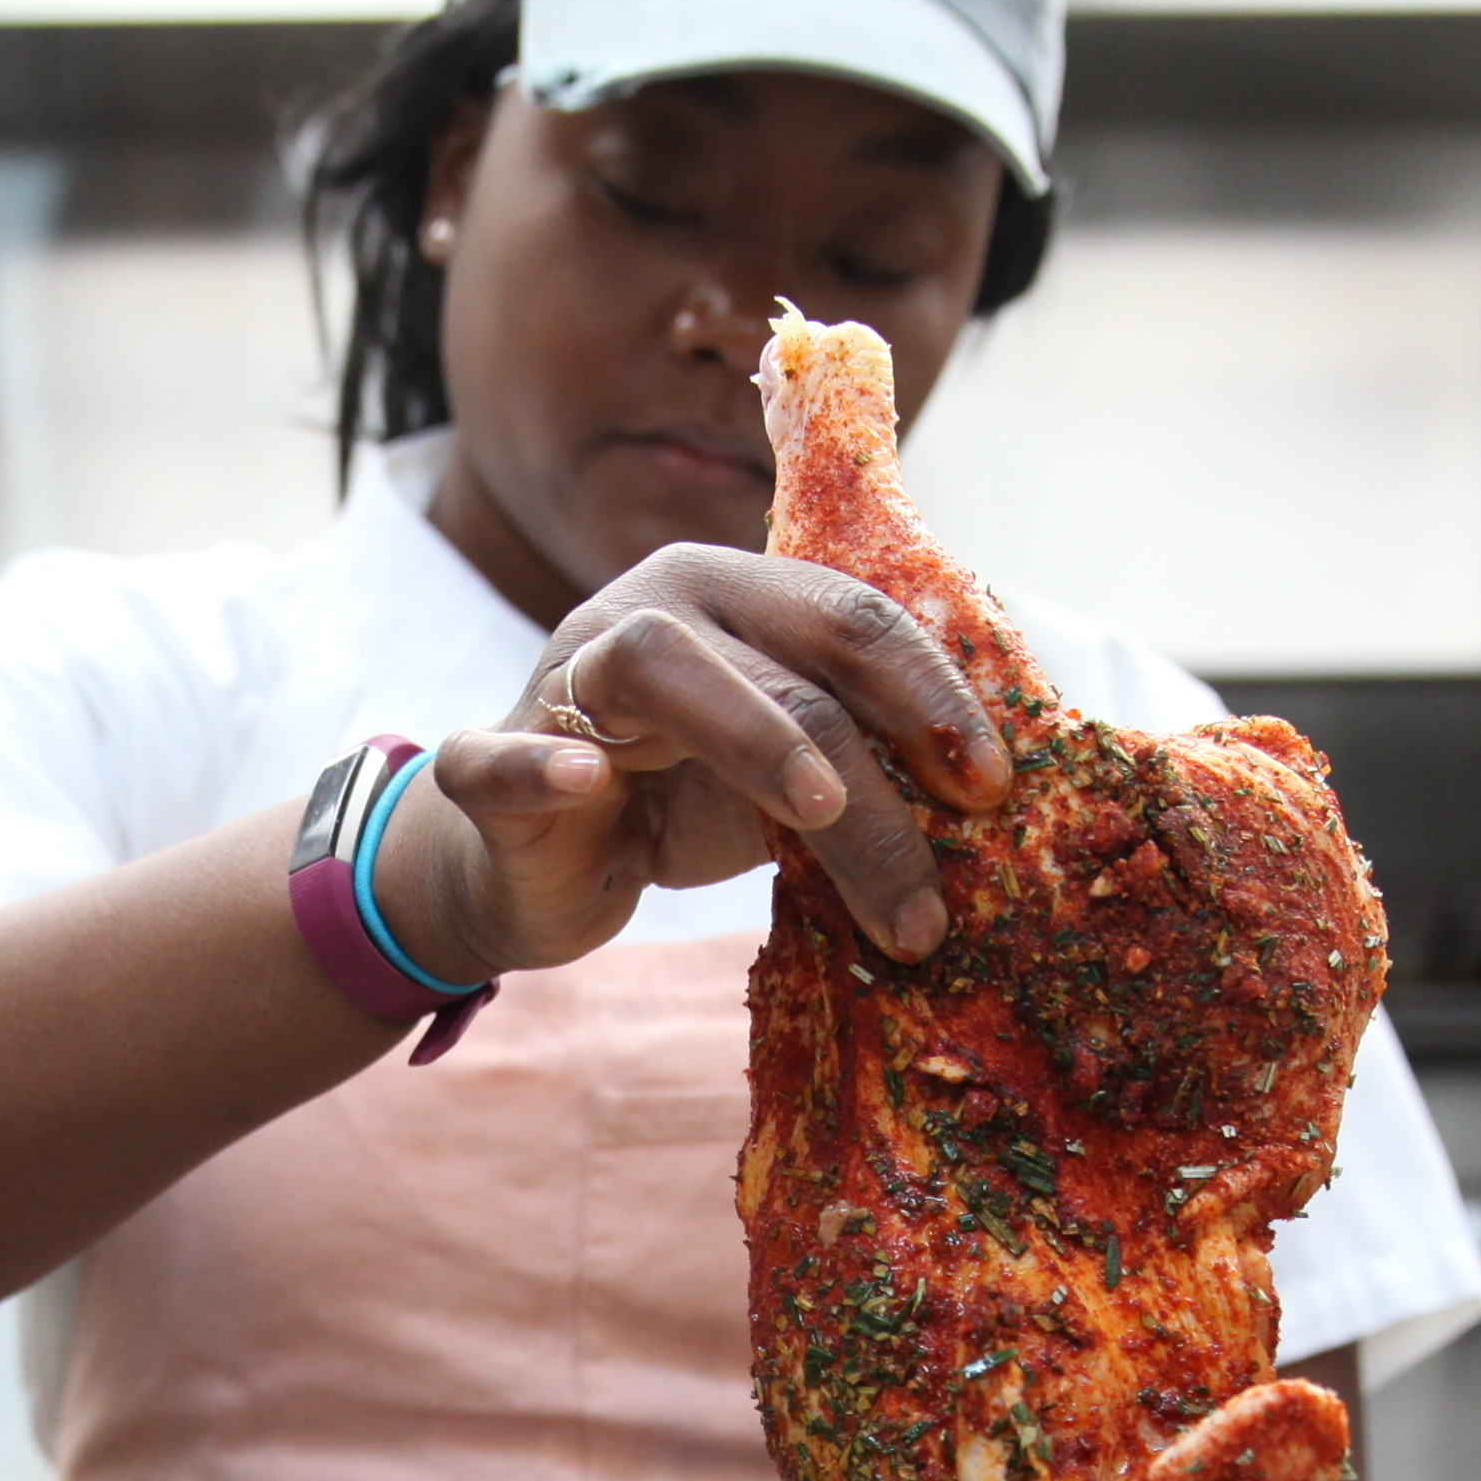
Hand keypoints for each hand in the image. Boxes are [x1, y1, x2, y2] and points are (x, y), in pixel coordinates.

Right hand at [395, 548, 1009, 981]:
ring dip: (749, 731)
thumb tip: (995, 807)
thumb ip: (865, 767)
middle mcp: (651, 610)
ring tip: (817, 813)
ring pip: (659, 665)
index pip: (853, 617)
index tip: (994, 787)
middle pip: (782, 658)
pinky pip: (503, 753)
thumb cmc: (678, 806)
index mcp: (736, 598)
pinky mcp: (485, 763)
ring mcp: (562, 676)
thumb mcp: (789, 784)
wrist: (536, 869)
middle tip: (929, 881)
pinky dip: (545, 764)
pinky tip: (587, 783)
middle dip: (873, 769)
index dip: (932, 694)